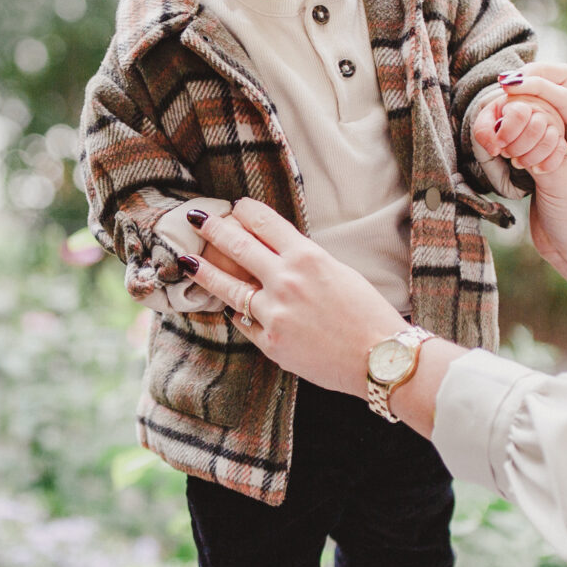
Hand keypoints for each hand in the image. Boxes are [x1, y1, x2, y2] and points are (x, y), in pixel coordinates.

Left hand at [182, 200, 413, 396]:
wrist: (380, 358)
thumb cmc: (367, 313)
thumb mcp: (339, 272)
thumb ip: (305, 261)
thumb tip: (275, 252)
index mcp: (308, 257)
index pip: (264, 222)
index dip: (245, 211)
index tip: (234, 208)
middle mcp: (286, 281)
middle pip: (237, 246)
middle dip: (214, 230)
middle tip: (197, 220)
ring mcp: (274, 313)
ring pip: (229, 286)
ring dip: (204, 270)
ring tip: (186, 260)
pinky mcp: (270, 342)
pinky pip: (244, 321)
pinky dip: (237, 312)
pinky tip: (227, 304)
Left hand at [474, 85, 566, 176]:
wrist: (512, 131)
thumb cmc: (497, 124)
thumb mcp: (486, 124)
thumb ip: (483, 131)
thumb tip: (495, 148)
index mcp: (521, 99)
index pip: (519, 114)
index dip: (507, 133)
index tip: (499, 143)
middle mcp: (542, 108)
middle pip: (535, 128)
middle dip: (516, 147)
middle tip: (506, 152)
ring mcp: (554, 124)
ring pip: (548, 141)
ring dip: (529, 158)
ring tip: (517, 162)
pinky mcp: (562, 139)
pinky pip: (560, 152)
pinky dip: (546, 164)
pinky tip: (535, 169)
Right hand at [494, 66, 566, 273]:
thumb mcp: (557, 180)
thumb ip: (538, 146)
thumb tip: (514, 117)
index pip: (566, 94)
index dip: (537, 86)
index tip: (507, 85)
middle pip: (560, 81)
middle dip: (532, 81)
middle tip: (504, 88)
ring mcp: (566, 137)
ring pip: (543, 100)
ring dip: (521, 106)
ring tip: (503, 125)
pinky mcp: (548, 148)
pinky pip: (530, 122)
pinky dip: (514, 124)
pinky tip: (501, 133)